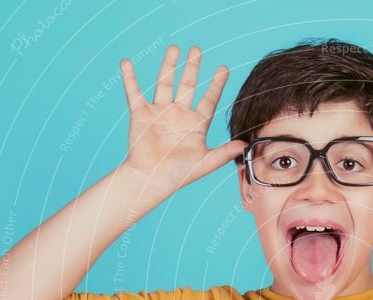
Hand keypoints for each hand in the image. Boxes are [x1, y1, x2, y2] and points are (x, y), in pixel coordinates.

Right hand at [119, 44, 246, 191]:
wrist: (152, 179)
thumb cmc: (179, 174)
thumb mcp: (206, 162)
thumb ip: (225, 152)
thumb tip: (246, 145)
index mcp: (195, 124)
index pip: (208, 100)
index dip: (216, 84)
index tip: (223, 68)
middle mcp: (178, 115)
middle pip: (187, 86)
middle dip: (192, 67)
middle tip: (196, 49)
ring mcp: (159, 113)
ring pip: (165, 83)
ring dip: (169, 65)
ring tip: (174, 48)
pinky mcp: (141, 114)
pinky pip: (134, 92)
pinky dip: (129, 78)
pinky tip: (126, 63)